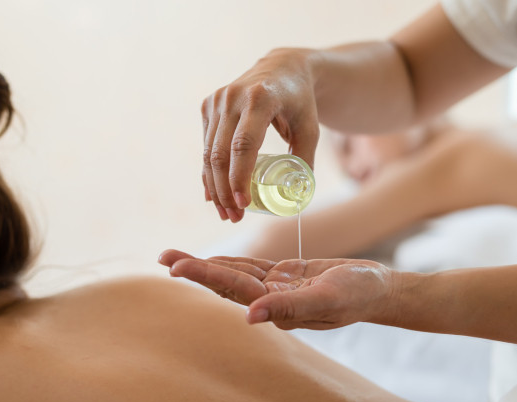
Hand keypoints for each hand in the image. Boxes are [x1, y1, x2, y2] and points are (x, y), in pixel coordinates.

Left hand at [158, 249, 398, 329]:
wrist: (378, 289)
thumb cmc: (357, 294)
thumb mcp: (327, 299)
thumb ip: (289, 307)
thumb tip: (248, 315)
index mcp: (278, 309)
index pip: (235, 289)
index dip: (206, 276)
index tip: (176, 268)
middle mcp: (271, 302)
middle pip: (226, 283)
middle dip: (194, 270)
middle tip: (163, 257)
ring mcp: (277, 289)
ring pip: (234, 274)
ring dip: (206, 265)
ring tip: (175, 258)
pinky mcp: (285, 276)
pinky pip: (252, 268)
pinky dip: (231, 261)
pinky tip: (212, 258)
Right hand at [201, 48, 319, 222]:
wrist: (283, 68)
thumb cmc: (300, 103)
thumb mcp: (310, 129)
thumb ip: (304, 160)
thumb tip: (296, 196)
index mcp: (260, 99)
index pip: (244, 144)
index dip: (240, 177)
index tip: (244, 203)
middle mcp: (233, 97)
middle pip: (221, 153)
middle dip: (224, 190)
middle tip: (235, 217)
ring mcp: (217, 100)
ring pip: (209, 152)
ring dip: (214, 187)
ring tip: (227, 213)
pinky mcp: (208, 106)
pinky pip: (206, 145)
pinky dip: (209, 172)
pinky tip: (214, 195)